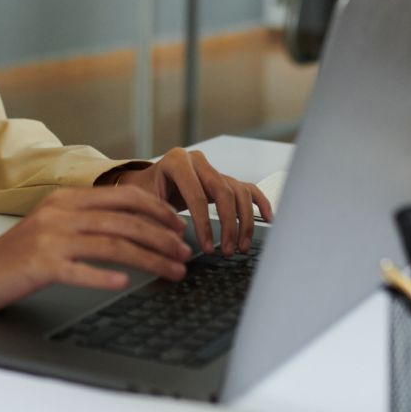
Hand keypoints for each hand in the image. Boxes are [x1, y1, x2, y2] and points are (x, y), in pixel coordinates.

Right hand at [0, 184, 192, 313]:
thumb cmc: (18, 254)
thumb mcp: (53, 225)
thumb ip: (87, 220)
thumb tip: (134, 227)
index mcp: (66, 198)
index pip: (122, 196)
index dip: (157, 210)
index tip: (180, 226)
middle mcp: (60, 212)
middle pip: (124, 221)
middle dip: (162, 237)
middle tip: (187, 254)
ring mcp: (49, 237)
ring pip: (111, 244)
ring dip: (149, 259)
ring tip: (173, 272)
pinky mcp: (39, 265)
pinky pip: (79, 269)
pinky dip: (104, 275)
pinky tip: (124, 282)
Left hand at [117, 149, 272, 256]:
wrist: (147, 182)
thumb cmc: (143, 192)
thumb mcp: (142, 202)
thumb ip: (157, 219)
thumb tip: (178, 240)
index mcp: (176, 161)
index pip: (196, 195)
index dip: (204, 224)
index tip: (207, 247)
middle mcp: (197, 161)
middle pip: (223, 191)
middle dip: (228, 225)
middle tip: (227, 250)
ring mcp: (212, 168)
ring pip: (238, 192)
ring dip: (244, 221)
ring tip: (240, 246)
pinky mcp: (223, 178)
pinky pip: (247, 188)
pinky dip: (259, 202)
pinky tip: (268, 218)